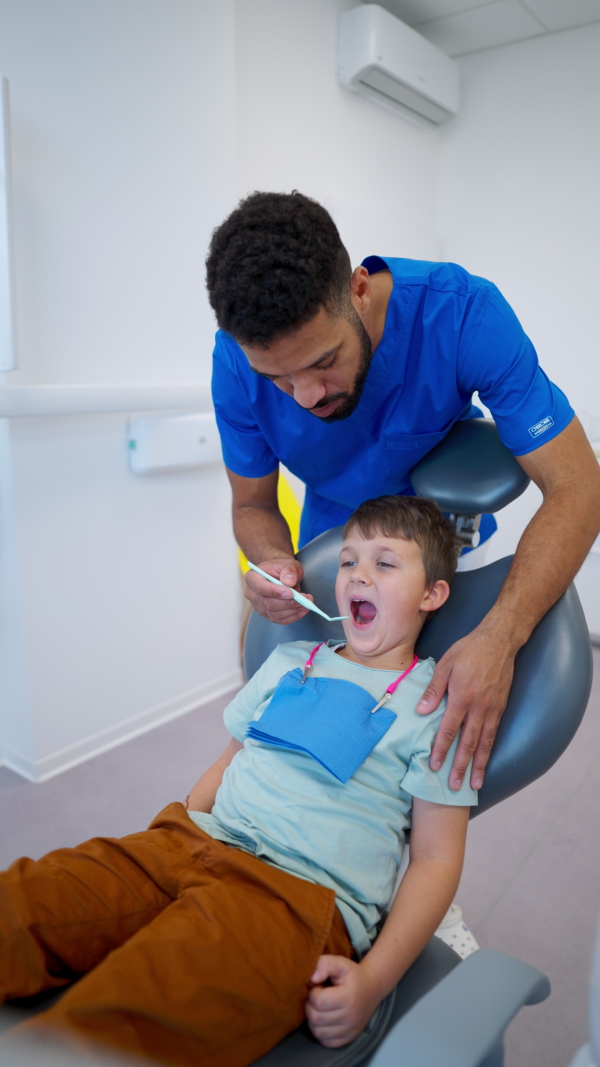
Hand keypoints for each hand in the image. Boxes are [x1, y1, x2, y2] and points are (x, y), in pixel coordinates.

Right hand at [244, 556, 313, 623]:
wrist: (279, 573)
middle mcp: (252, 594)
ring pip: (275, 614)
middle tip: (304, 599)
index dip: (275, 592)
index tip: (291, 593)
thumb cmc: (281, 568)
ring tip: (307, 603)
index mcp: (252, 578)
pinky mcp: (267, 614)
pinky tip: (303, 610)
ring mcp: (259, 606)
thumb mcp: (287, 563)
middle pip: (268, 604)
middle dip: (288, 603)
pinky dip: (293, 616)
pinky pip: (280, 620)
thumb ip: (288, 570)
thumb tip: (289, 582)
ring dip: (293, 610)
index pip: (260, 588)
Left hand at [306, 956, 380, 1047]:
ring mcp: (350, 1030)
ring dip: (313, 1020)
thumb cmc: (353, 976)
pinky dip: (320, 1032)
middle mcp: (351, 1017)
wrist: (372, 989)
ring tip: (320, 1008)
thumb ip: (325, 963)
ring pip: (318, 1032)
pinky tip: (324, 1019)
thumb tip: (312, 978)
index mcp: (349, 997)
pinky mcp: (348, 1039)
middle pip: (316, 1018)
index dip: (313, 992)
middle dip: (311, 1006)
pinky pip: (325, 1041)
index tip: (319, 987)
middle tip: (318, 997)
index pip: (319, 1001)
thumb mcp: (341, 963)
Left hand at [415, 627, 515, 790]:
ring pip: (485, 743)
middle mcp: (479, 707)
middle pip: (468, 743)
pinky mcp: (501, 707)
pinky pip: (494, 733)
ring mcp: (493, 709)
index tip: (434, 766)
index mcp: (462, 697)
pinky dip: (490, 750)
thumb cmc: (468, 650)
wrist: (500, 641)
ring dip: (479, 765)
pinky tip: (486, 761)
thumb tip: (421, 711)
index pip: (449, 729)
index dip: (441, 749)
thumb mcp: (445, 664)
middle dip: (461, 767)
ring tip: (475, 784)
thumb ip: (434, 690)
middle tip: (454, 786)